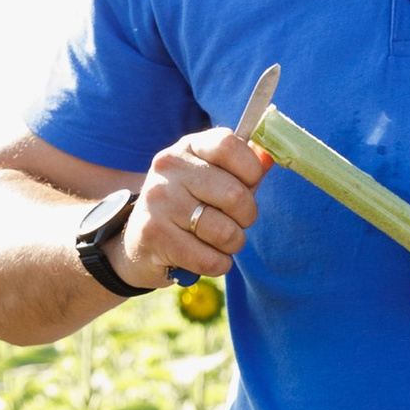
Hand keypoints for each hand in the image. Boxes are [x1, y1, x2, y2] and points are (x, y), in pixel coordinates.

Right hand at [111, 125, 270, 288]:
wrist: (138, 243)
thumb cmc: (187, 208)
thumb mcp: (209, 179)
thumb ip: (242, 170)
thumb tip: (270, 157)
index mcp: (187, 147)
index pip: (229, 145)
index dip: (251, 170)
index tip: (249, 185)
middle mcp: (169, 168)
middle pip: (235, 195)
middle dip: (247, 217)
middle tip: (236, 223)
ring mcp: (159, 201)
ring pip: (226, 232)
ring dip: (232, 244)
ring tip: (218, 242)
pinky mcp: (154, 235)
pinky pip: (210, 259)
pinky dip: (218, 264)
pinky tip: (207, 257)